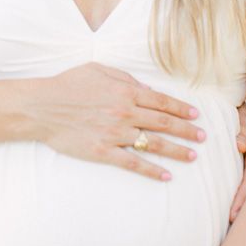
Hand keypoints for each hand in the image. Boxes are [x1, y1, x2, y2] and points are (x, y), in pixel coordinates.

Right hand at [25, 63, 204, 179]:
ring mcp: (115, 134)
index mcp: (124, 91)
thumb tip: (145, 89)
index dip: (181, 108)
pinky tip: (166, 176)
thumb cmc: (67, 84)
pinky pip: (133, 163)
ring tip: (192, 156)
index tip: (196, 115)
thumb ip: (124, 77)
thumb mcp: (97, 69)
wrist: (42, 107)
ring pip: (153, 144)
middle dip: (187, 130)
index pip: (161, 101)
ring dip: (176, 151)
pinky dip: (152, 171)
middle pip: (164, 123)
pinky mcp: (104, 152)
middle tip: (203, 137)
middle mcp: (124, 113)